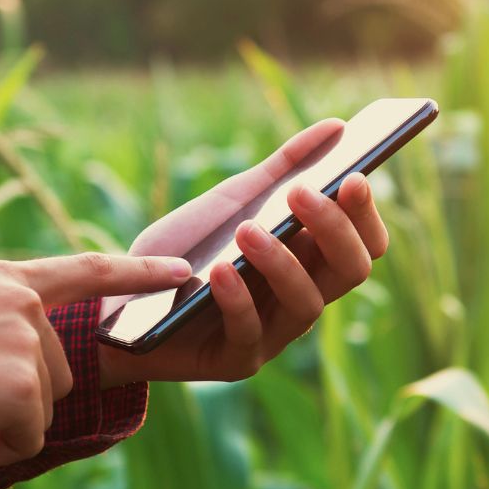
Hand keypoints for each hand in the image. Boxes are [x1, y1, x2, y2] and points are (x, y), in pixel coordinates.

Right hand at [0, 253, 189, 468]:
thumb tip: (16, 383)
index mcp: (1, 281)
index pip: (85, 272)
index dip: (137, 274)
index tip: (184, 270)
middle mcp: (22, 303)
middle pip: (58, 372)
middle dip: (17, 401)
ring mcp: (25, 340)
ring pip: (44, 407)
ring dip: (1, 426)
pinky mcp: (24, 384)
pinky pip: (29, 438)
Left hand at [98, 120, 389, 386]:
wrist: (122, 298)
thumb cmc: (188, 250)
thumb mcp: (234, 201)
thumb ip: (285, 167)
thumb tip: (336, 126)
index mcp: (312, 261)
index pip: (365, 244)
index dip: (365, 214)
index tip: (352, 177)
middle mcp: (304, 297)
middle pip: (351, 271)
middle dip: (333, 230)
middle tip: (301, 194)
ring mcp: (274, 333)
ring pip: (307, 303)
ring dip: (281, 262)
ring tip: (248, 231)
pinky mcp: (237, 362)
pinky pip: (249, 332)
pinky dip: (238, 298)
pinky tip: (221, 271)